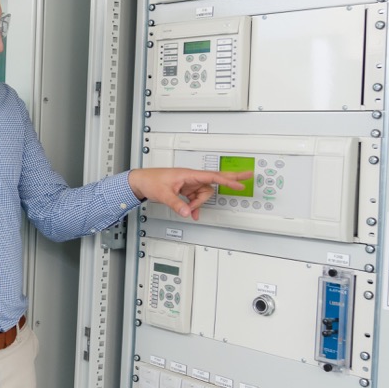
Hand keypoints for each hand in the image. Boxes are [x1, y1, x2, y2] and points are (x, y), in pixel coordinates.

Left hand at [127, 167, 250, 220]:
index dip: (227, 180)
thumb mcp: (163, 194)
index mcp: (188, 174)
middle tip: (248, 176)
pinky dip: (195, 206)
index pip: (212, 176)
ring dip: (199, 204)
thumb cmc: (150, 181)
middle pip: (214, 180)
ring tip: (189, 209)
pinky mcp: (185, 189)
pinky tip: (192, 212)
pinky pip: (195, 198)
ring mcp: (189, 183)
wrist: (140, 181)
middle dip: (231, 179)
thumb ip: (176, 204)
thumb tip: (187, 212)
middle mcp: (191, 177)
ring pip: (204, 194)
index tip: (239, 183)